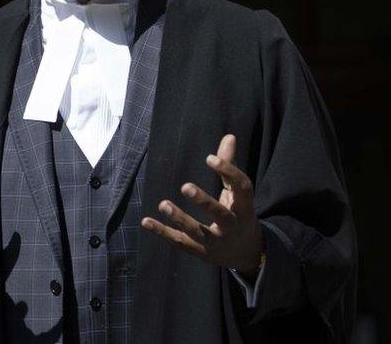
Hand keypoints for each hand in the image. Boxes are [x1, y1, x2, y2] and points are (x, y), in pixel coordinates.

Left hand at [141, 134, 264, 276]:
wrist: (245, 254)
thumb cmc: (238, 214)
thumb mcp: (237, 194)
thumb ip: (229, 166)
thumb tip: (228, 136)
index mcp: (244, 208)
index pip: (242, 189)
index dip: (229, 172)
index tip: (210, 158)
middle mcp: (232, 227)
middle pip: (220, 215)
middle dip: (203, 202)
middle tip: (185, 186)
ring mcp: (215, 242)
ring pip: (197, 232)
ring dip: (179, 219)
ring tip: (163, 204)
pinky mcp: (199, 251)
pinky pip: (179, 242)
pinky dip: (162, 232)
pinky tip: (146, 221)